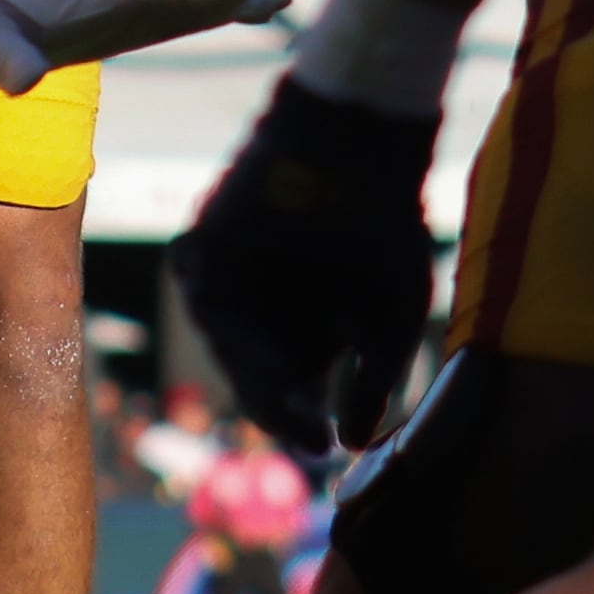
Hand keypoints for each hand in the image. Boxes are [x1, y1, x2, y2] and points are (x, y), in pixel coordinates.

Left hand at [171, 76, 443, 454]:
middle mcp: (263, 315)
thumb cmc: (386, 226)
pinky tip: (244, 334)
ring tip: (282, 387)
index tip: (319, 448)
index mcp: (305, 334)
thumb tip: (353, 445)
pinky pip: (199, 292)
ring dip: (252, 367)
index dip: (302, 422)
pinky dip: (218, 314)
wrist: (359, 145)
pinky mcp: (201, 247)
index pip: (292, 394)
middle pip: (255, 377)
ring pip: (227, 342)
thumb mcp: (395, 314)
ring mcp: (228, 282)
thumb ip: (376, 379)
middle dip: (277, 403)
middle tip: (299, 422)